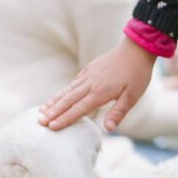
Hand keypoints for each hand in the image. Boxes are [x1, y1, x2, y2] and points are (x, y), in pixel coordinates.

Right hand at [39, 37, 156, 131]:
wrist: (137, 49)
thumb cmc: (137, 74)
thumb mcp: (133, 96)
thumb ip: (118, 112)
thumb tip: (108, 129)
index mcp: (101, 92)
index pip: (79, 108)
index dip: (64, 118)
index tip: (51, 127)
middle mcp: (91, 83)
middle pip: (68, 100)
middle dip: (53, 112)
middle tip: (39, 122)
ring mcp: (89, 74)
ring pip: (67, 90)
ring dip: (54, 101)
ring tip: (41, 111)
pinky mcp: (90, 69)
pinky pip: (74, 82)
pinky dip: (63, 91)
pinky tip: (58, 97)